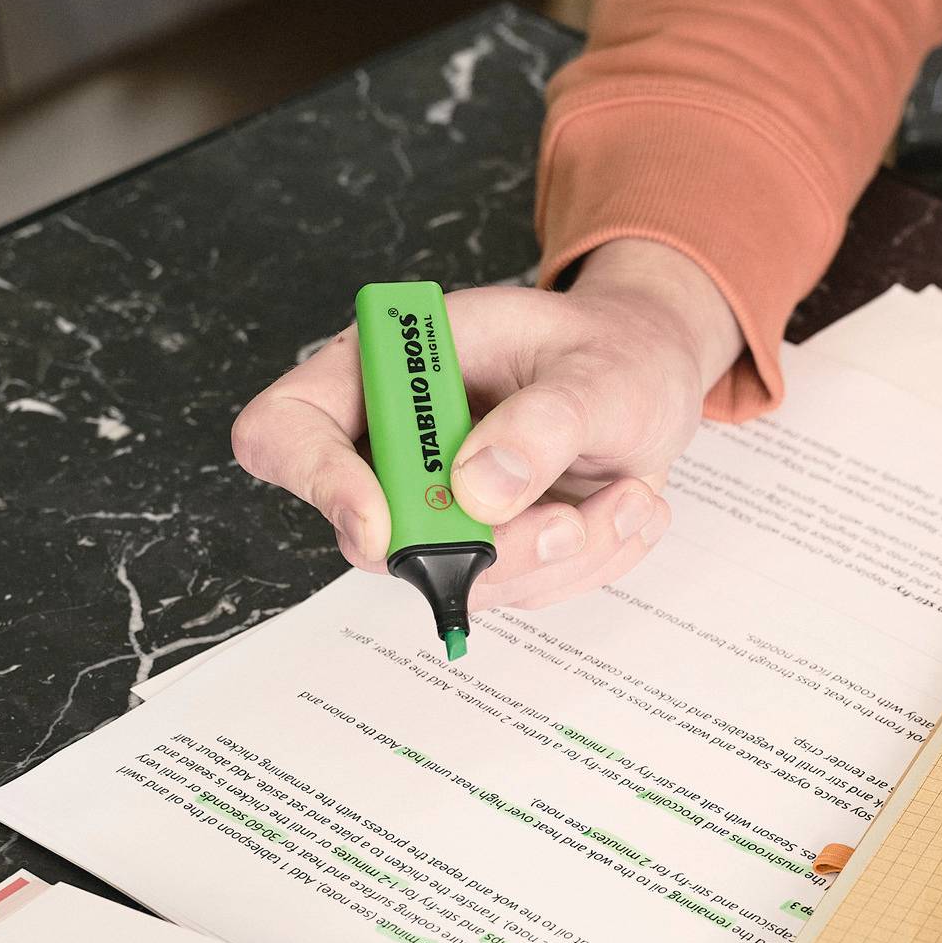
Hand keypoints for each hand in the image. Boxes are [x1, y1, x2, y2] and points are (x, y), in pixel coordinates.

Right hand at [231, 239, 744, 609]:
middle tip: (568, 522)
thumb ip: (542, 423)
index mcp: (386, 369)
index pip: (286, 432)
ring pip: (455, 580)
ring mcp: (441, 508)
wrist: (655, 375)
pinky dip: (587, 560)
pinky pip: (522, 591)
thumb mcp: (596, 371)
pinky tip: (623, 504)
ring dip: (556, 555)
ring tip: (627, 491)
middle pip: (373, 538)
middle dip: (481, 550)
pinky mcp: (491, 551)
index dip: (318, 484)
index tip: (387, 525)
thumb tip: (477, 492)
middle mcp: (398, 446)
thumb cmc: (612, 352)